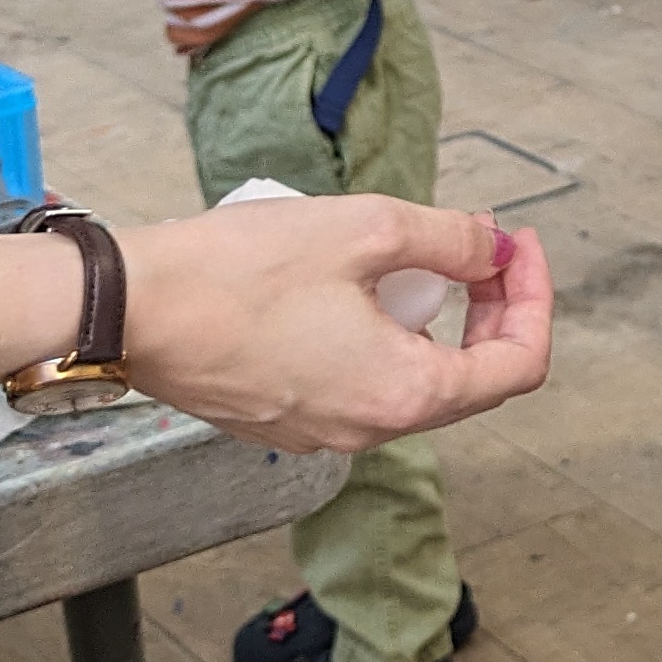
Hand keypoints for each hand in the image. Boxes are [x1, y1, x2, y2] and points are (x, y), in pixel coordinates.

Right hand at [113, 195, 552, 450]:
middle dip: (491, 307)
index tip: (515, 242)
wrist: (127, 312)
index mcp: (404, 394)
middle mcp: (371, 430)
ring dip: (433, 321)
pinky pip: (361, 383)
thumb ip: (447, 238)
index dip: (533, 295)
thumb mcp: (364, 229)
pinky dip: (382, 337)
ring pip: (413, 380)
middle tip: (479, 243)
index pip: (518, 365)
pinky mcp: (286, 421)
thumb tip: (492, 244)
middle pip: (471, 379)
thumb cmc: (237, 272)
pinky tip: (355, 286)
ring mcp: (325, 433)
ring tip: (413, 256)